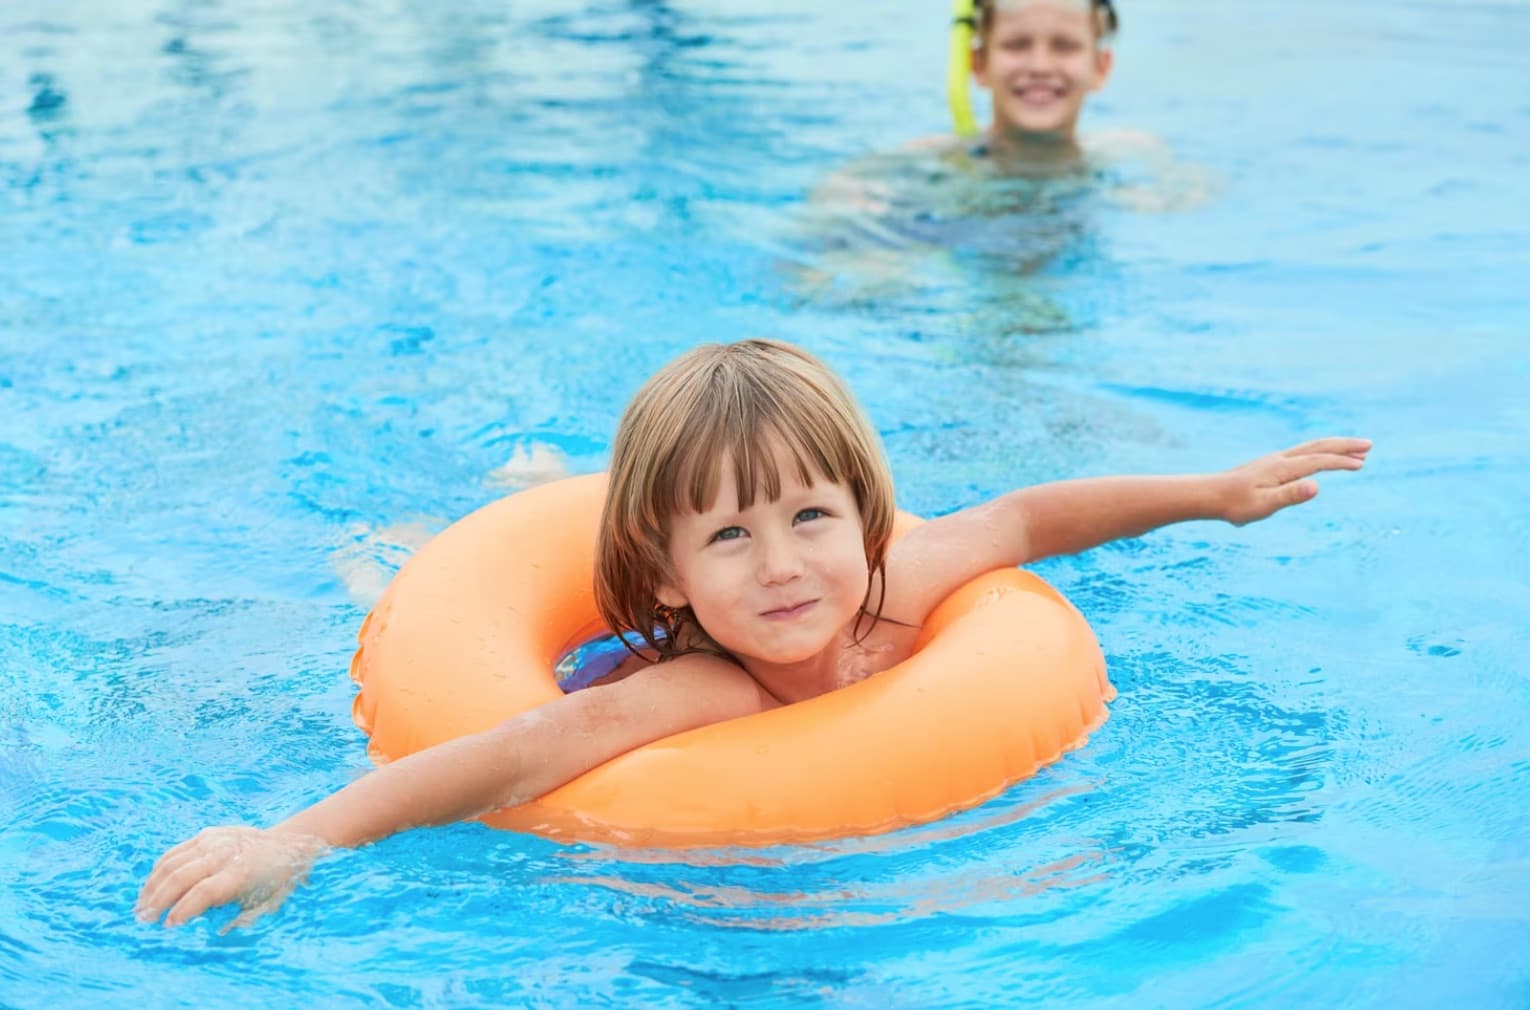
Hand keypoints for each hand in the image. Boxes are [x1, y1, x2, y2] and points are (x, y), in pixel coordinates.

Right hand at [135, 826, 327, 929]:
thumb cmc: (276, 881)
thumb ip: (239, 919)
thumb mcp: (264, 905)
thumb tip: (213, 935)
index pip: (203, 892)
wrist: (288, 843)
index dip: (182, 909)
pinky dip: (159, 870)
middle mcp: (223, 853)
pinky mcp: (206, 834)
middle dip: (159, 900)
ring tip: (141, 907)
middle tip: (144, 921)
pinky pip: (175, 852)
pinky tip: (150, 887)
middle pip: (181, 876)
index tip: (167, 926)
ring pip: (172, 862)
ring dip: (152, 886)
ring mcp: (213, 840)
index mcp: (239, 872)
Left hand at [1218, 437, 1370, 525]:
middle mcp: (1280, 459)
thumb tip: (1317, 485)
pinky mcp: (1269, 465)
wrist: (1209, 496)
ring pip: (1310, 448)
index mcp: (1282, 468)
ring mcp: (1274, 460)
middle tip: (1369, 445)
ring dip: (1333, 447)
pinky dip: (1319, 451)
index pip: (1318, 461)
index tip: (1362, 463)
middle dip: (1344, 446)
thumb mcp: (1264, 505)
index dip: (1341, 462)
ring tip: (1354, 452)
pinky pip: (1302, 453)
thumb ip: (1291, 495)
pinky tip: (1320, 459)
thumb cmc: (1235, 505)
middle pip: (1318, 446)